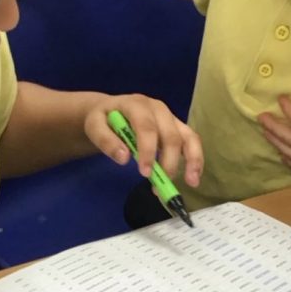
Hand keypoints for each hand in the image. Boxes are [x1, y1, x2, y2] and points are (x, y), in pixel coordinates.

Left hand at [84, 94, 202, 187]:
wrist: (111, 110)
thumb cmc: (103, 119)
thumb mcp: (94, 126)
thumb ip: (106, 141)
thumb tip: (124, 158)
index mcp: (137, 104)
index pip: (146, 127)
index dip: (148, 151)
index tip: (145, 174)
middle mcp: (158, 108)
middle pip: (170, 135)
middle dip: (168, 162)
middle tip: (159, 187)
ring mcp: (170, 117)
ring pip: (187, 136)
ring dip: (192, 160)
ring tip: (192, 182)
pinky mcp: (176, 127)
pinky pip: (192, 141)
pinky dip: (195, 158)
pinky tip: (194, 176)